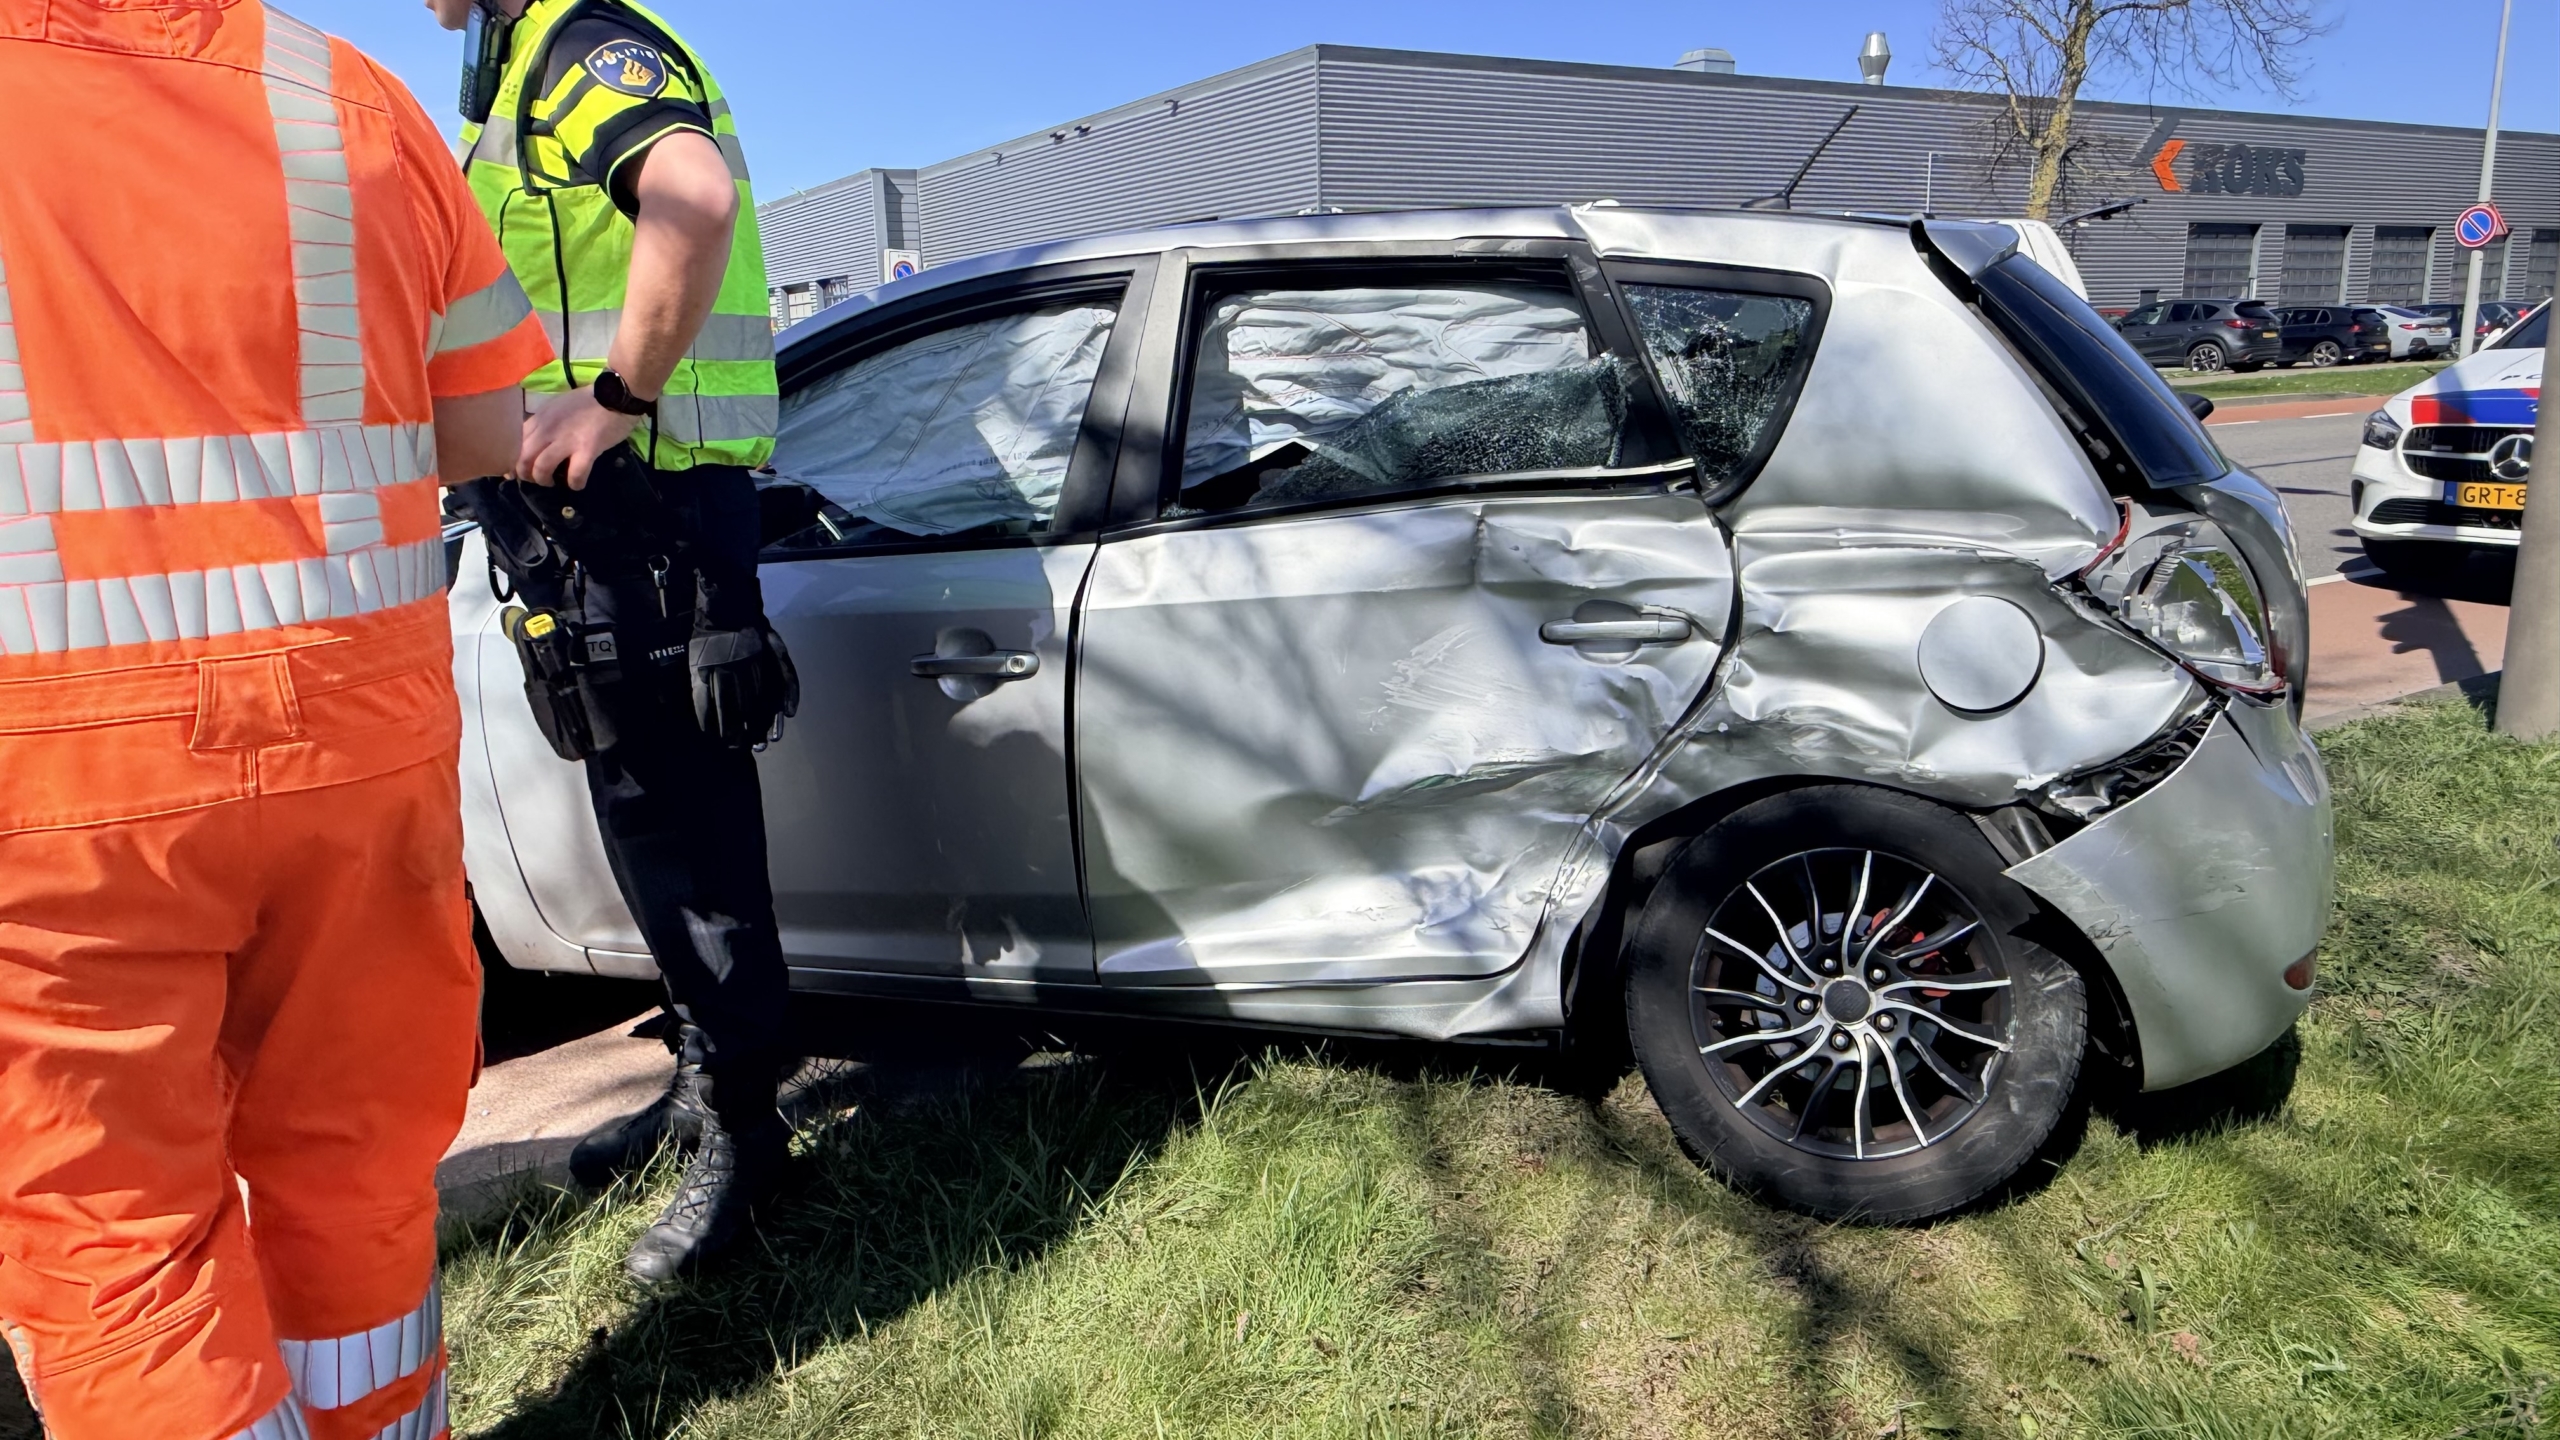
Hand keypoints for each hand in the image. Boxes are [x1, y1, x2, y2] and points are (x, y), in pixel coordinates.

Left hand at [516, 387, 641, 489]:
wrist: (616, 394)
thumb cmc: (588, 401)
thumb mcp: (557, 408)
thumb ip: (543, 424)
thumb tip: (533, 444)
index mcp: (539, 418)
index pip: (514, 444)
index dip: (513, 462)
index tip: (518, 472)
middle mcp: (548, 429)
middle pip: (523, 460)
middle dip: (527, 476)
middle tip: (539, 478)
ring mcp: (567, 439)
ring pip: (541, 469)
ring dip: (545, 481)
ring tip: (556, 481)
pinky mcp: (587, 449)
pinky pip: (575, 475)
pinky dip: (575, 484)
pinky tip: (578, 482)